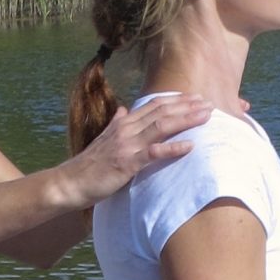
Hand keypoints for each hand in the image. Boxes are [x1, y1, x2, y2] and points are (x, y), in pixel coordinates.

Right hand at [60, 96, 210, 207]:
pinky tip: (190, 147)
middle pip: (162, 111)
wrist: (70, 182)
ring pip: (161, 126)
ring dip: (186, 120)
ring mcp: (127, 145)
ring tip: (206, 116)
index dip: (177, 100)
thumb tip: (121, 110)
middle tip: (209, 103)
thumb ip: (115, 123)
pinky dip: (173, 148)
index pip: (154, 105)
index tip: (196, 97)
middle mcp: (126, 129)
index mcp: (123, 123)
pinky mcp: (127, 163)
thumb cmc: (89, 165)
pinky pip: (154, 153)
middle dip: (187, 106)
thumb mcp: (104, 139)